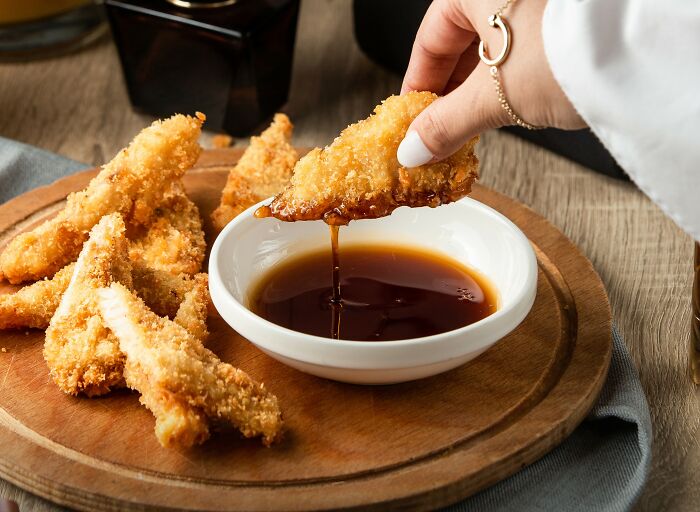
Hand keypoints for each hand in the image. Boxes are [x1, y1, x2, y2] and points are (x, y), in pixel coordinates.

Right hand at [397, 0, 584, 166]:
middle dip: (448, 93)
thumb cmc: (564, 52)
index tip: (412, 119)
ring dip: (477, 90)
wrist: (640, 52)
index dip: (417, 86)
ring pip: (491, 49)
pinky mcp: (561, 24)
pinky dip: (507, 80)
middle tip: (440, 130)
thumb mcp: (491, 96)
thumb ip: (445, 123)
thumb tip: (414, 148)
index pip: (429, 40)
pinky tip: (506, 105)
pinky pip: (520, 50)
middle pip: (460, 44)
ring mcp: (535, 5)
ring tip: (473, 125)